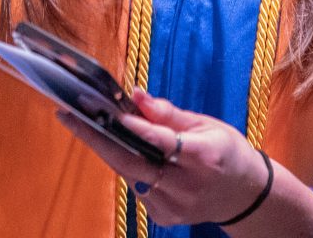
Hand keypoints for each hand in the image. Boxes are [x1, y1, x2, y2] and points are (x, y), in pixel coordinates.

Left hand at [53, 91, 292, 230]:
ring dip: (107, 149)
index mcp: (204, 156)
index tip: (110, 113)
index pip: (163, 142)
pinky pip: (137, 187)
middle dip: (96, 139)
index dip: (137, 128)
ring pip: (130, 175)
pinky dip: (128, 167)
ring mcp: (175, 206)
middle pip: (133, 162)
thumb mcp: (207, 125)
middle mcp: (187, 185)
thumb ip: (169, 115)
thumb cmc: (226, 152)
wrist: (245, 196)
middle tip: (67, 116)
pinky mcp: (165, 217)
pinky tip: (123, 151)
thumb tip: (137, 95)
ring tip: (84, 122)